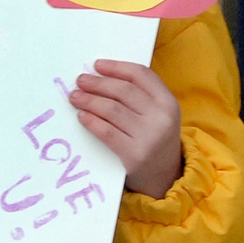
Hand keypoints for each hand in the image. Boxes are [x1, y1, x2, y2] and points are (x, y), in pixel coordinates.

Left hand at [70, 59, 181, 198]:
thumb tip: (100, 77)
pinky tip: (81, 116)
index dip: (117, 67)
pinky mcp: (135, 155)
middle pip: (123, 91)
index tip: (97, 65)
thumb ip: (139, 97)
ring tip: (75, 97)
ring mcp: (149, 137)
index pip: (141, 75)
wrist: (164, 178)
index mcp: (168, 102)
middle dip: (98, 83)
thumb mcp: (157, 115)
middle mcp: (161, 117)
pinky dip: (91, 121)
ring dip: (89, 100)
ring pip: (112, 109)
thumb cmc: (153, 139)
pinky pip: (107, 132)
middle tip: (80, 81)